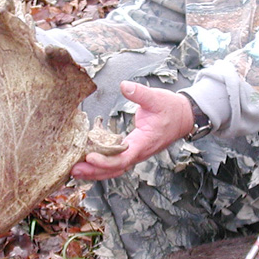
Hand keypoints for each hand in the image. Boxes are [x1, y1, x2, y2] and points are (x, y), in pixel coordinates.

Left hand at [71, 81, 195, 181]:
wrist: (184, 117)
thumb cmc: (171, 109)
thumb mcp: (157, 98)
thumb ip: (140, 93)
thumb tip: (125, 86)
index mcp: (144, 142)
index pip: (123, 158)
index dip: (105, 160)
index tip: (89, 156)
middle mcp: (139, 152)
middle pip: (115, 169)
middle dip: (94, 171)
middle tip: (74, 170)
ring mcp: (136, 154)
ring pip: (115, 169)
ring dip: (96, 172)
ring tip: (76, 171)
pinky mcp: (132, 151)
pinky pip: (116, 163)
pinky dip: (101, 166)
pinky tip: (88, 165)